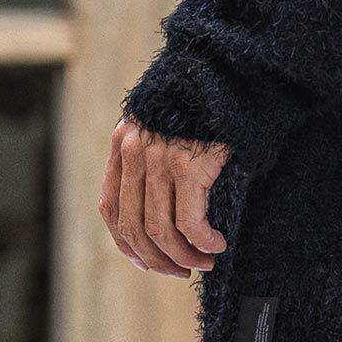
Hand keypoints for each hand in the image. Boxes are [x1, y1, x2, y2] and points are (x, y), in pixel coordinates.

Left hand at [99, 117, 230, 276]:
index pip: (111, 207)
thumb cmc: (205, 102)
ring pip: (160, 230)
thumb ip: (152, 158)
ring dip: (182, 256)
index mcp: (124, 142)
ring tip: (203, 262)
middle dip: (157, 258)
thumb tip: (158, 214)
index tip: (147, 260)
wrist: (230, 70)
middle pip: (134, 226)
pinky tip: (217, 244)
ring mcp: (158, 158)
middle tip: (181, 271)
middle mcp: (134, 151)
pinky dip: (202, 242)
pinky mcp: (187, 165)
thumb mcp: (165, 124)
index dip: (127, 242)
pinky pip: (189, 222)